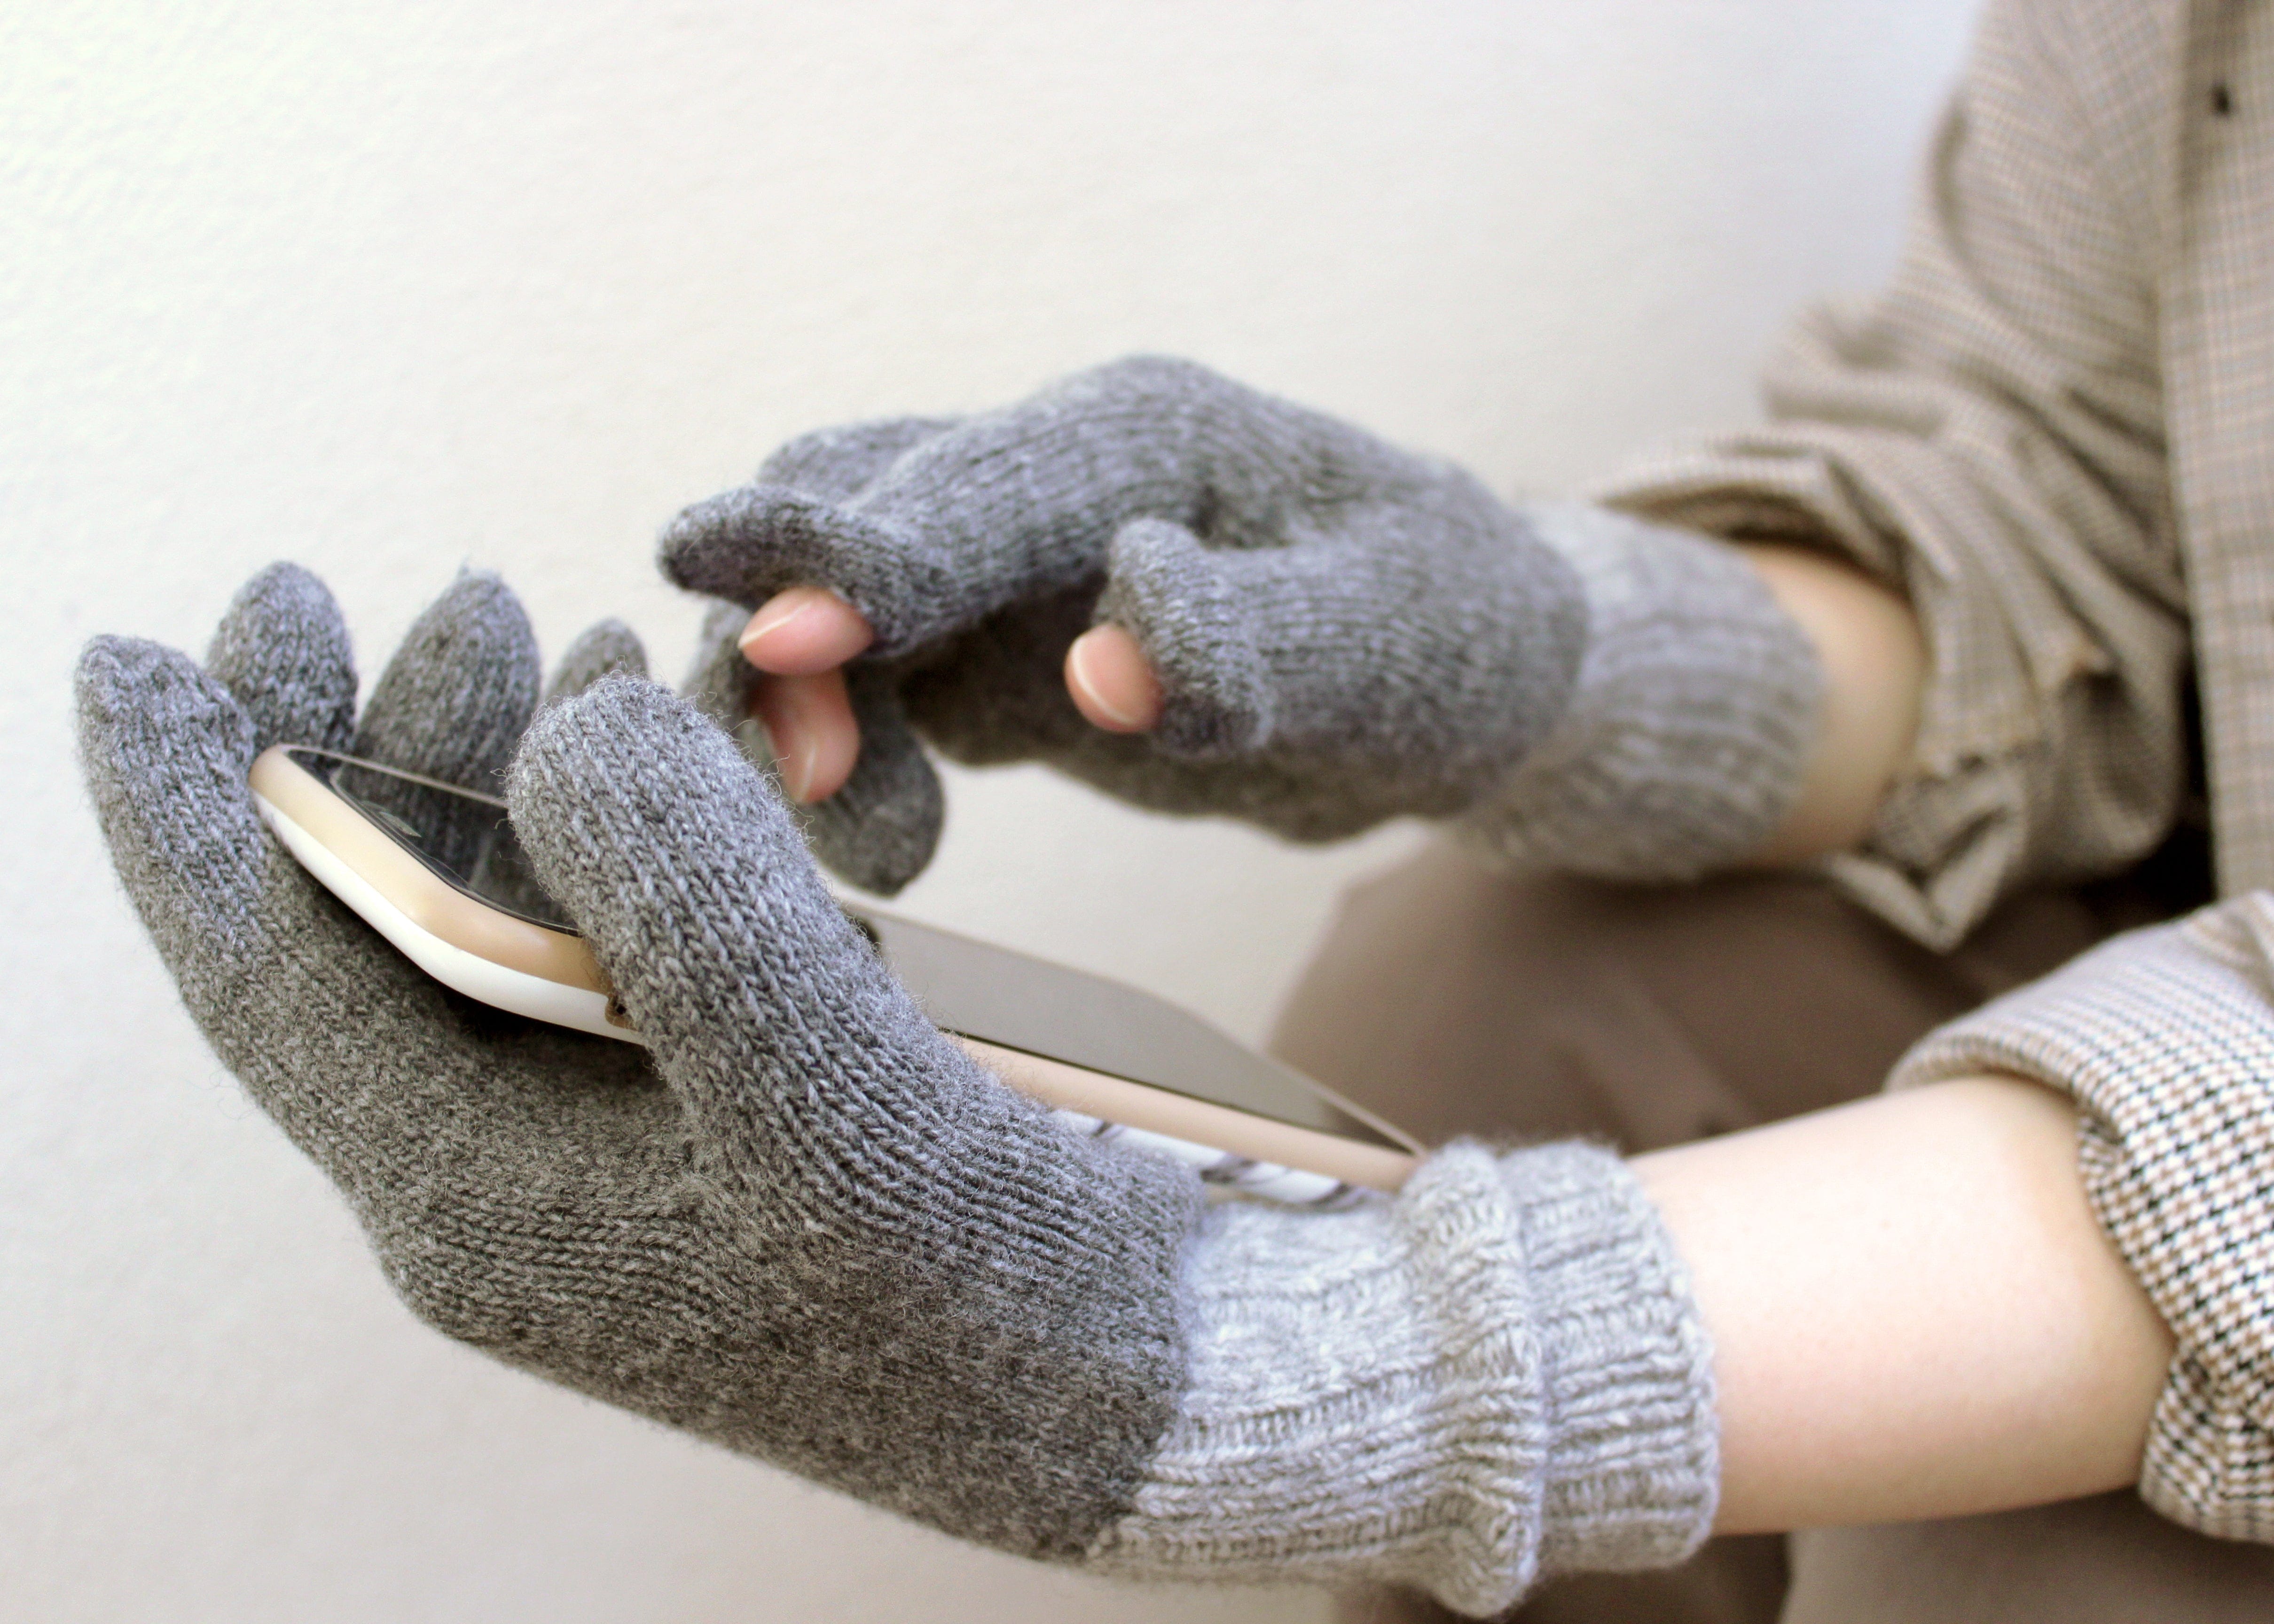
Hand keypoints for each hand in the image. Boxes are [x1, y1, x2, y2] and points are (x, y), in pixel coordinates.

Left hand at [80, 560, 1718, 1613]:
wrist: (1133, 1393)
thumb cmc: (987, 1281)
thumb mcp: (827, 1094)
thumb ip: (681, 901)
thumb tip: (567, 729)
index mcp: (482, 1197)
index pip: (270, 979)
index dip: (180, 811)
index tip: (128, 651)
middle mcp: (514, 1177)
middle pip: (364, 933)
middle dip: (342, 744)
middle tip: (325, 585)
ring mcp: (608, 1147)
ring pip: (490, 920)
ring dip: (489, 760)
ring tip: (528, 622)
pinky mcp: (702, 1115)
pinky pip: (604, 938)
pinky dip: (615, 818)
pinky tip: (650, 727)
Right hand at [661, 356, 1593, 893]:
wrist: (1454, 670)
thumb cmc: (1437, 628)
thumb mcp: (1379, 641)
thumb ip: (1246, 643)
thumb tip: (1108, 662)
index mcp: (1144, 433)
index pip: (967, 485)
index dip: (857, 561)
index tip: (777, 648)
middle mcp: (1052, 472)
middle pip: (841, 507)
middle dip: (784, 633)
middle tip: (813, 786)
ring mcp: (1011, 558)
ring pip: (830, 597)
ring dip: (802, 713)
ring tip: (883, 850)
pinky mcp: (1000, 649)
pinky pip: (876, 684)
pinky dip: (847, 756)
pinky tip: (890, 847)